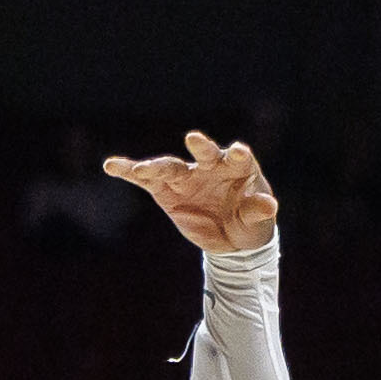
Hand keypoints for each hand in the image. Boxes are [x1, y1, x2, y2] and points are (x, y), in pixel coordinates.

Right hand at [102, 133, 276, 253]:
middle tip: (195, 139)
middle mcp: (210, 166)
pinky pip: (145, 180)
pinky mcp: (167, 191)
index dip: (238, 154)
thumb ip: (258, 210)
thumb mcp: (257, 221)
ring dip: (155, 166)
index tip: (238, 151)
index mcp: (237, 168)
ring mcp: (187, 177)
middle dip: (200, 146)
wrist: (232, 240)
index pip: (237, 157)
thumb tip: (269, 205)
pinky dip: (128, 172)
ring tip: (141, 170)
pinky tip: (111, 166)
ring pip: (170, 166)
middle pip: (204, 153)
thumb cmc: (249, 222)